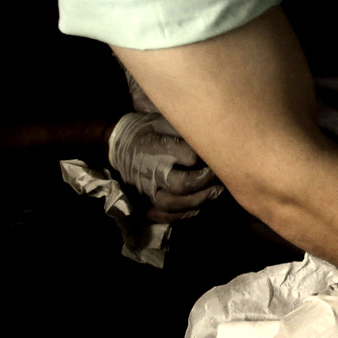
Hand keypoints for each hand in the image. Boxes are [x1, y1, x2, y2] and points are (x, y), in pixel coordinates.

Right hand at [107, 112, 222, 222]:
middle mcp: (148, 171)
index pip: (186, 156)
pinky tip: (198, 208)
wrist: (119, 143)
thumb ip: (185, 133)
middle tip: (218, 177)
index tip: (213, 155)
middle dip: (204, 183)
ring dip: (197, 201)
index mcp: (153, 148)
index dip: (203, 158)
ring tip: (215, 192)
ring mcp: (144, 189)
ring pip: (171, 204)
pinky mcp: (143, 201)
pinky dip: (180, 215)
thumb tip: (211, 140)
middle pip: (180, 185)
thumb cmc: (150, 130)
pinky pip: (161, 215)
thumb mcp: (165, 122)